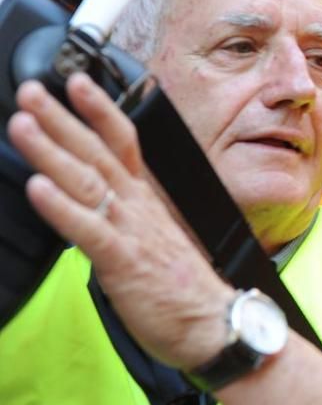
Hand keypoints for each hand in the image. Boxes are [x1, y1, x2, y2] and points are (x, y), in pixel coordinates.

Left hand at [7, 74, 233, 371]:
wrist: (215, 323)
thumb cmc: (185, 288)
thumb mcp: (158, 240)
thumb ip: (130, 218)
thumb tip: (102, 207)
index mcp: (147, 201)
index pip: (123, 143)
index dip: (99, 110)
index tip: (77, 81)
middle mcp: (139, 208)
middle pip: (97, 152)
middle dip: (61, 118)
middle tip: (31, 89)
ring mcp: (132, 231)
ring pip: (86, 181)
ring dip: (52, 150)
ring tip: (23, 125)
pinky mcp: (124, 261)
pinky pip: (89, 229)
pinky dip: (62, 207)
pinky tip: (38, 187)